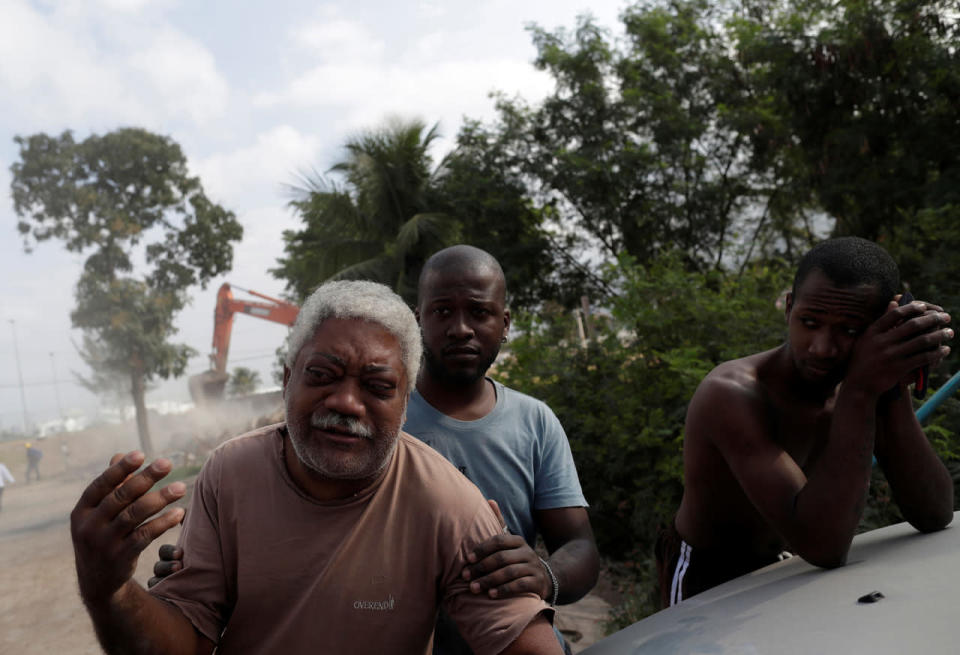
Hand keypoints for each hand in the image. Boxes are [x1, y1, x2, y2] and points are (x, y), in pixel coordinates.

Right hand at [70, 451, 185, 606]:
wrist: (97, 581)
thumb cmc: (102, 536)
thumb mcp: (98, 514)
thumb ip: (111, 486)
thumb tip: (121, 455)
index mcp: (81, 511)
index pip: (100, 485)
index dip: (119, 469)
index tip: (140, 453)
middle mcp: (89, 527)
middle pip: (120, 497)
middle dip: (145, 478)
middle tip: (168, 463)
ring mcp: (104, 543)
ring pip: (135, 515)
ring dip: (160, 499)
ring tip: (182, 487)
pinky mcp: (121, 557)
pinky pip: (145, 535)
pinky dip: (163, 522)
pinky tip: (180, 513)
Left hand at [462, 499, 549, 599]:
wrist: (545, 578)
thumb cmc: (518, 559)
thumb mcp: (510, 543)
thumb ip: (499, 524)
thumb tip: (490, 501)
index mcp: (517, 540)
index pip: (498, 540)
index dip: (482, 549)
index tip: (468, 559)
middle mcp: (527, 552)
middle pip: (501, 558)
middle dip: (481, 568)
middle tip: (466, 577)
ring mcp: (533, 567)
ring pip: (509, 572)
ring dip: (489, 581)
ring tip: (474, 588)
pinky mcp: (537, 583)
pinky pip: (520, 586)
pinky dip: (504, 590)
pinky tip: (491, 595)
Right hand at [846, 300, 951, 394]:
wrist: (858, 385)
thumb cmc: (864, 359)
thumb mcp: (866, 338)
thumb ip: (880, 321)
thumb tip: (894, 302)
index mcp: (872, 332)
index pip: (895, 314)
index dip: (912, 308)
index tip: (925, 306)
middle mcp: (881, 342)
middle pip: (912, 325)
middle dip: (933, 319)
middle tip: (946, 317)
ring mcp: (890, 356)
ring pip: (921, 341)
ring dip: (939, 335)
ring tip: (949, 332)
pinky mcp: (898, 369)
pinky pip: (923, 358)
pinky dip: (937, 353)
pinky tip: (944, 350)